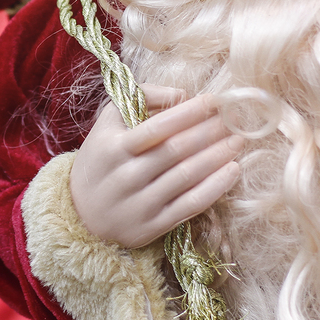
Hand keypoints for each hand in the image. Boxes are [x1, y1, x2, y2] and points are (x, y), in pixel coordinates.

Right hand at [68, 85, 243, 248]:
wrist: (81, 213)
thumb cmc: (101, 160)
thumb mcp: (107, 124)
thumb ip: (140, 99)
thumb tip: (181, 94)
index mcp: (114, 147)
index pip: (158, 126)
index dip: (189, 112)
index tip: (213, 100)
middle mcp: (127, 175)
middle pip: (177, 150)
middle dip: (209, 132)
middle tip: (233, 119)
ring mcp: (141, 203)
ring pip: (187, 176)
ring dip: (217, 156)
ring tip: (238, 140)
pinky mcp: (154, 225)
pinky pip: (191, 205)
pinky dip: (216, 187)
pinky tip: (233, 170)